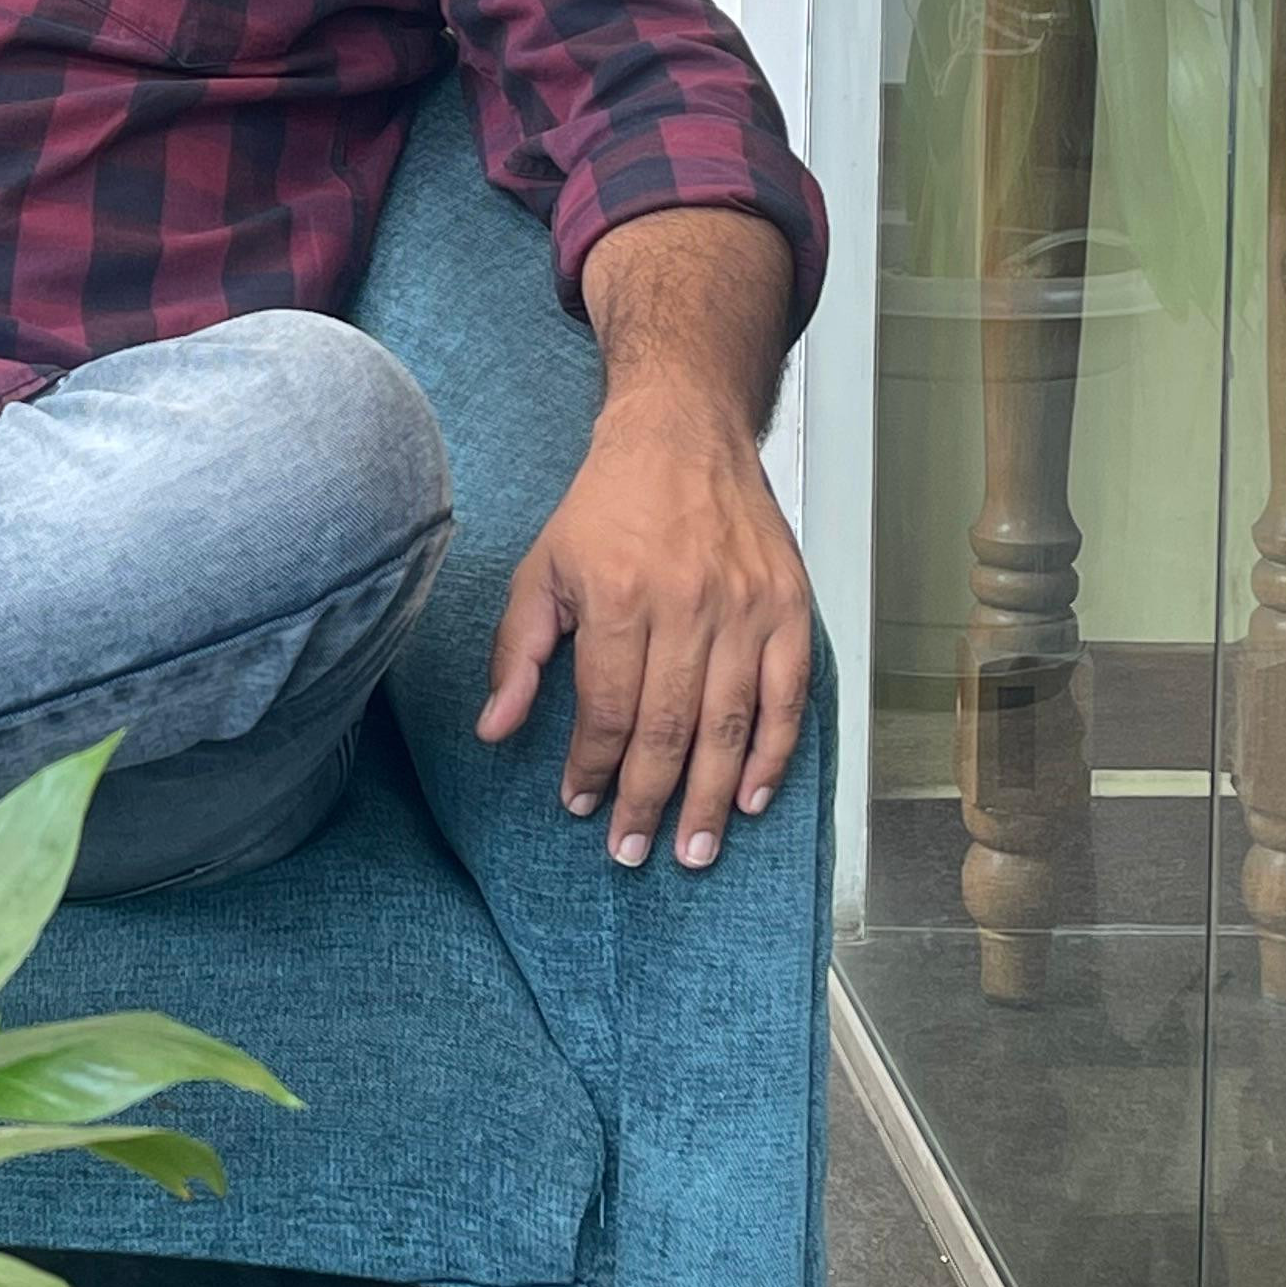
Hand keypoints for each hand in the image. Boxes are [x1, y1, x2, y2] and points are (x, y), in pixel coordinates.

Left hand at [475, 392, 813, 871]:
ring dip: (709, 798)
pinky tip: (750, 797)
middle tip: (634, 852)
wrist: (684, 434)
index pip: (608, 710)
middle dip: (648, 802)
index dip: (592, 767)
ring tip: (693, 850)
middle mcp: (686, 604)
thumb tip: (496, 729)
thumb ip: (519, 653)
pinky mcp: (789, 606)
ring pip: (729, 725)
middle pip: (669, 729)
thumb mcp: (542, 568)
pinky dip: (772, 754)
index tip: (580, 806)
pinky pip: (787, 697)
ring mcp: (745, 607)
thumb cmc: (607, 505)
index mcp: (618, 596)